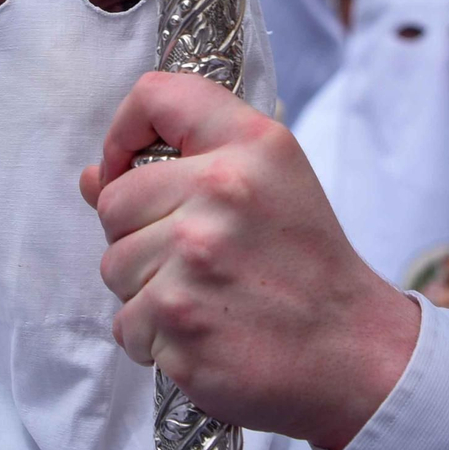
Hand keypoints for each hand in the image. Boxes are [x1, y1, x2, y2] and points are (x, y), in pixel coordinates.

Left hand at [82, 71, 419, 449]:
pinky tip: (204, 335)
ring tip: (205, 298)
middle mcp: (221, 189)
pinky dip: (155, 339)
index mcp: (250, 145)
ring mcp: (197, 256)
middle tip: (197, 261)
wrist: (354, 353)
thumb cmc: (307, 268)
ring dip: (146, 292)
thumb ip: (185, 166)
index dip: (124, 132)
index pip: (155, 96)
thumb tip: (94, 177)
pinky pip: (126, 323)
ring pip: (114, 266)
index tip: (128, 167)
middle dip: (139, 236)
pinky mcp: (179, 319)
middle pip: (116, 200)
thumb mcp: (271, 186)